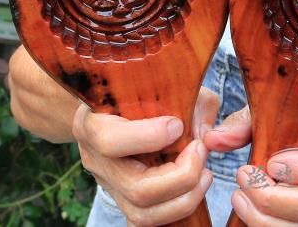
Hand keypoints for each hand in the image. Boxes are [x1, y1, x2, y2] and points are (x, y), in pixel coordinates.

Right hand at [73, 86, 220, 226]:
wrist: (111, 110)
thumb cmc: (140, 91)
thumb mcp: (163, 83)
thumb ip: (190, 102)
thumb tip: (205, 134)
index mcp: (91, 123)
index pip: (110, 141)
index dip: (149, 137)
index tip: (178, 124)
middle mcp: (94, 160)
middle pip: (136, 188)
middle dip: (181, 176)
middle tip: (201, 152)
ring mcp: (108, 186)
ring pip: (143, 214)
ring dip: (184, 198)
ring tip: (204, 174)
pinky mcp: (122, 202)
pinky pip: (146, 222)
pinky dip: (174, 211)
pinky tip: (192, 189)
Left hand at [203, 105, 297, 225]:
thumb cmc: (296, 123)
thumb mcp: (274, 113)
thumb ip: (245, 124)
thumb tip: (213, 139)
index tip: (271, 163)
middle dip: (274, 200)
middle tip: (242, 177)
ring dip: (266, 220)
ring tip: (238, 198)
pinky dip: (268, 225)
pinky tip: (246, 209)